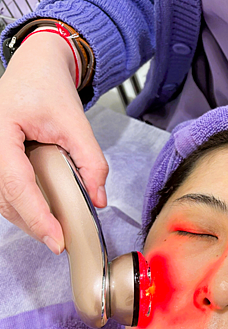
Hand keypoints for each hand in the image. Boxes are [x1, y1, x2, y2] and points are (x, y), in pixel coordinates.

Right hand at [0, 32, 107, 253]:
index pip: (16, 184)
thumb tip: (98, 199)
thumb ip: (92, 161)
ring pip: (1, 199)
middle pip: (5, 197)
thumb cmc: (48, 88)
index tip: (57, 239)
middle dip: (33, 223)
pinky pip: (4, 190)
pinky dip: (23, 206)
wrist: (36, 69)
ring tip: (55, 232)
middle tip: (60, 243)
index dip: (37, 216)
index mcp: (0, 131)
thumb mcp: (76, 123)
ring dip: (27, 218)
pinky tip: (43, 215)